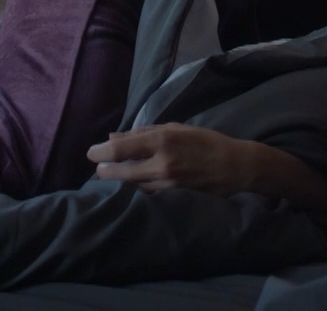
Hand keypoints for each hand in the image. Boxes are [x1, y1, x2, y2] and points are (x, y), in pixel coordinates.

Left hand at [86, 124, 252, 195]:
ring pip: (132, 185)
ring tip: (112, 176)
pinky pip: (147, 194)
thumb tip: (113, 137)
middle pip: (121, 172)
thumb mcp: (176, 128)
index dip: (100, 152)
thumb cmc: (206, 142)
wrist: (235, 167)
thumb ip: (144, 133)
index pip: (120, 149)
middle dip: (104, 171)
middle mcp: (163, 163)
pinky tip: (131, 186)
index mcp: (163, 140)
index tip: (91, 153)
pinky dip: (136, 189)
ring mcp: (168, 184)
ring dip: (119, 181)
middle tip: (97, 169)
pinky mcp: (174, 197)